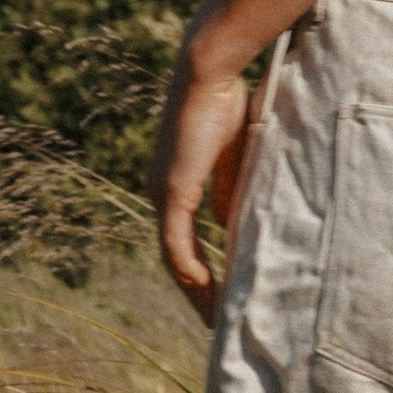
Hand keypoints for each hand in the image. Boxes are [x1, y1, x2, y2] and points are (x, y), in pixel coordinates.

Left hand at [147, 57, 248, 325]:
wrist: (207, 72)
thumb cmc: (224, 100)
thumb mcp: (232, 154)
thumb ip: (227, 190)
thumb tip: (228, 225)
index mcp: (174, 182)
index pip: (182, 239)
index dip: (199, 269)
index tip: (219, 295)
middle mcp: (160, 192)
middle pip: (176, 256)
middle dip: (198, 290)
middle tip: (218, 320)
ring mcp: (163, 193)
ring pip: (174, 258)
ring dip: (195, 290)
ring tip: (216, 318)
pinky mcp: (172, 190)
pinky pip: (177, 244)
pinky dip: (191, 272)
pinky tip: (206, 293)